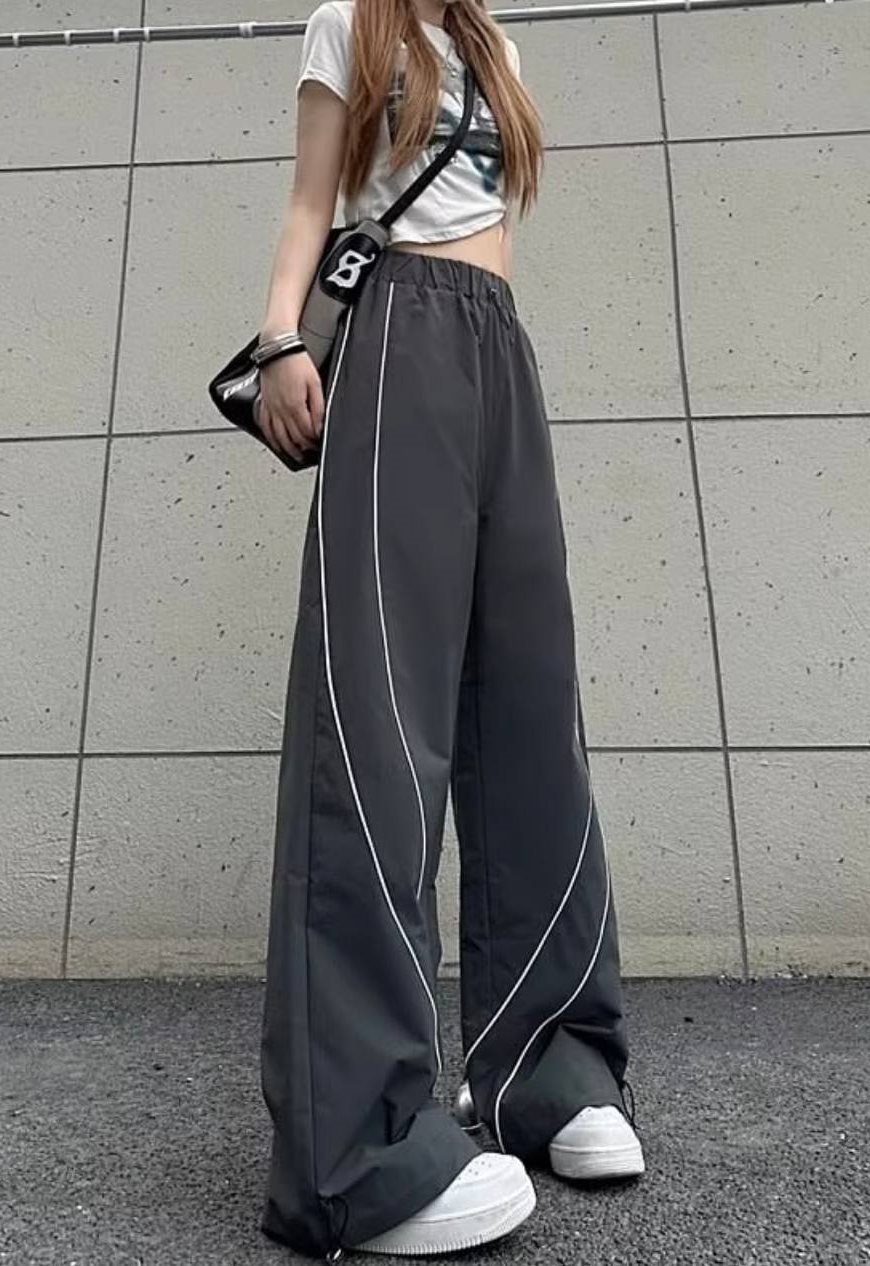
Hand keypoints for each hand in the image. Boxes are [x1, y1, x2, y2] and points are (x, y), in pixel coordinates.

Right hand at [256, 348, 324, 462]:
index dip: (314, 440)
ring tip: (296, 455)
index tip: (318, 443)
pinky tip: (276, 443)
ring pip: (277, 436)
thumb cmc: (296, 361)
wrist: (277, 348)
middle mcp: (281, 409)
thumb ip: (318, 408)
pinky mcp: (264, 402)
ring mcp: (270, 407)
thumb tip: (320, 427)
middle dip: (303, 447)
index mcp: (295, 405)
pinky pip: (265, 426)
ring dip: (287, 448)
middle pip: (292, 438)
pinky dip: (271, 438)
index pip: (306, 432)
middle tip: (310, 451)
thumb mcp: (315, 384)